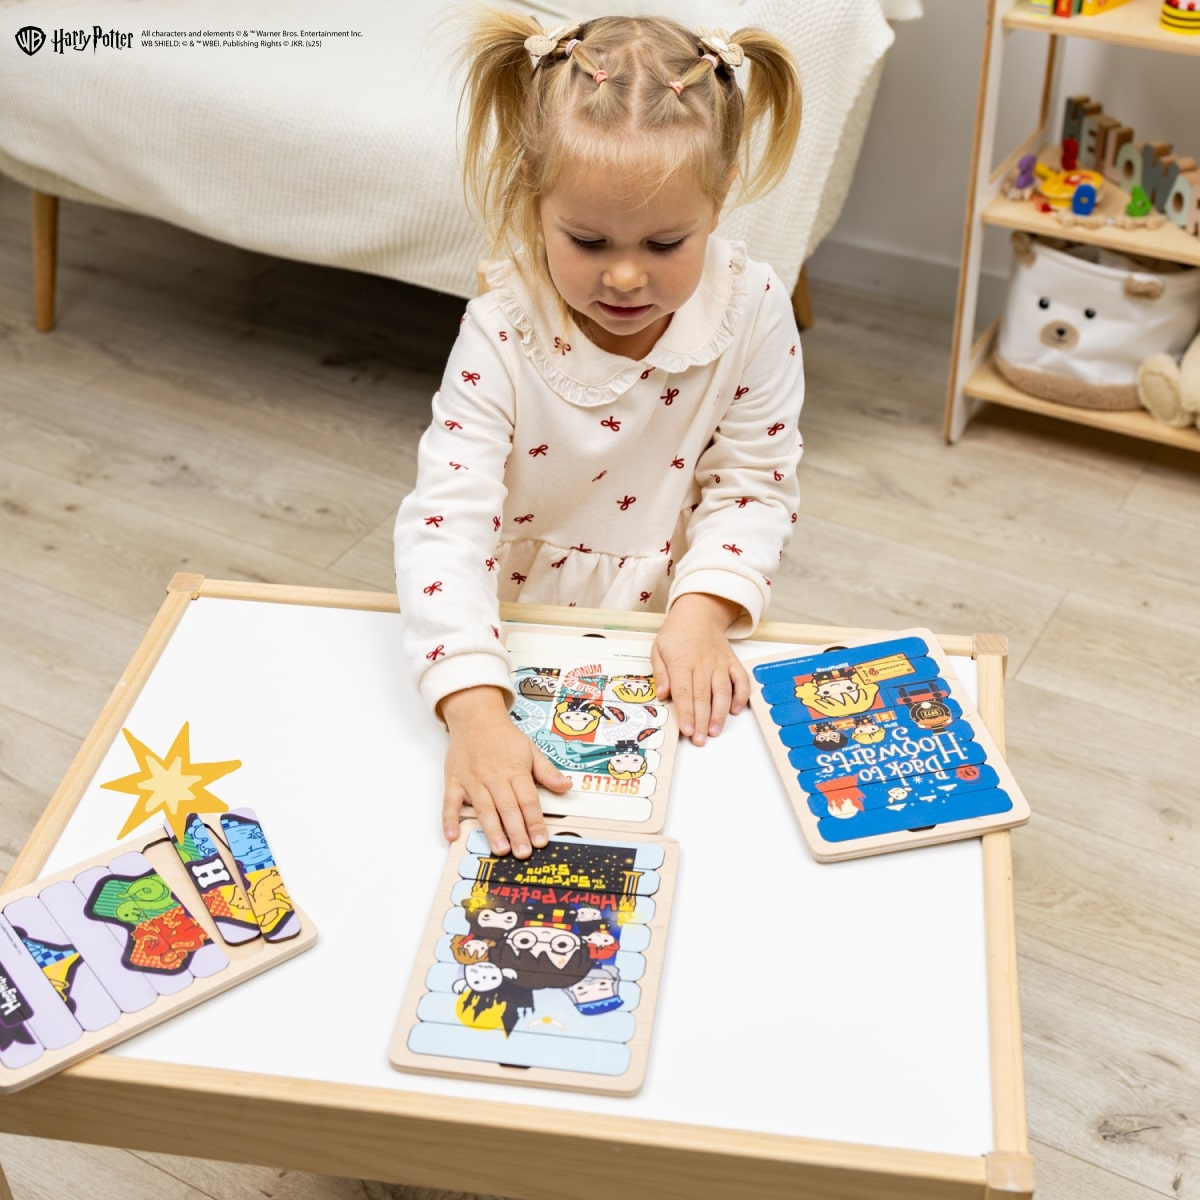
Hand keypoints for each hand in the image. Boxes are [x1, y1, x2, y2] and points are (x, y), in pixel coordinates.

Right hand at [439, 686, 571, 857]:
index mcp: (515, 770)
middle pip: (507, 808)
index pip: (528, 800)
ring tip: (500, 849)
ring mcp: (472, 780)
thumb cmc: (503, 737)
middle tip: (523, 852)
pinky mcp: (454, 781)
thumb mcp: (530, 749)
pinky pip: (450, 802)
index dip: (535, 822)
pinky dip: (449, 819)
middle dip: (516, 832)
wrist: (475, 717)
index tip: (541, 840)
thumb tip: (566, 786)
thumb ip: (547, 771)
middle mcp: (494, 777)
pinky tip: (452, 835)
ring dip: (491, 830)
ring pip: (483, 808)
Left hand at [651, 594, 749, 745]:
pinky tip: (736, 710)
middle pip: (703, 696)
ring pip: (722, 692)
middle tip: (700, 740)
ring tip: (715, 731)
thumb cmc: (676, 634)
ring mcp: (720, 663)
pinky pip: (741, 680)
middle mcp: (703, 664)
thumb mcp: (658, 649)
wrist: (698, 614)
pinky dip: (741, 695)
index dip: (686, 713)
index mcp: (682, 662)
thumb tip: (662, 694)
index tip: (687, 730)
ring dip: (720, 714)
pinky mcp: (732, 662)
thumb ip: (660, 674)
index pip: (684, 692)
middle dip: (702, 721)